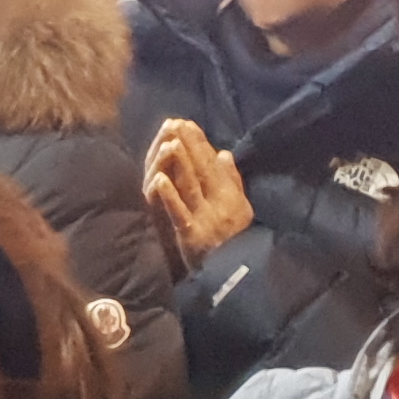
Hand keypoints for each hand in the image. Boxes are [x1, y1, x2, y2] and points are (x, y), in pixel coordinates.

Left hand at [142, 118, 254, 269]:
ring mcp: (205, 218)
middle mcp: (218, 202)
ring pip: (191, 186)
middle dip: (189, 145)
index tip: (186, 123)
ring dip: (181, 163)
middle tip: (176, 124)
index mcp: (229, 194)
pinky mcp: (191, 234)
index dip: (199, 143)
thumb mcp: (240, 207)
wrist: (236, 275)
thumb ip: (231, 180)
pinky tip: (158, 179)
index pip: (212, 163)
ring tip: (171, 142)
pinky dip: (169, 195)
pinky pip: (179, 212)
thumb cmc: (235, 240)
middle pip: (201, 170)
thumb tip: (223, 153)